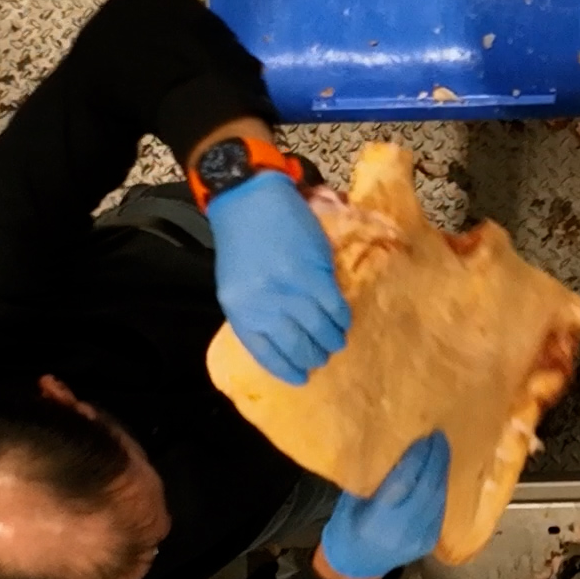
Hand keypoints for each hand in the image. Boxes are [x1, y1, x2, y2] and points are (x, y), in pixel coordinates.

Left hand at [208, 173, 349, 382]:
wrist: (249, 201)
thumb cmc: (241, 245)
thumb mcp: (237, 286)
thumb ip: (258, 313)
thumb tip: (286, 339)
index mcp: (241, 312)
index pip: (267, 354)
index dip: (287, 369)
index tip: (302, 378)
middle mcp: (265, 306)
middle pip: (297, 345)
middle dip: (313, 356)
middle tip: (323, 357)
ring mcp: (291, 290)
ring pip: (319, 329)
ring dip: (331, 340)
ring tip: (335, 341)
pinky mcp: (314, 273)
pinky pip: (334, 307)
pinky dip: (341, 318)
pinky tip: (342, 321)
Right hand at [317, 432, 449, 578]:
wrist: (356, 567)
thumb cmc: (345, 530)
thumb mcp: (348, 504)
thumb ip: (370, 480)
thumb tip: (390, 447)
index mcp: (378, 521)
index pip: (404, 483)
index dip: (417, 458)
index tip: (422, 436)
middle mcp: (403, 530)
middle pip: (428, 489)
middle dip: (435, 460)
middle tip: (438, 436)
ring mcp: (420, 538)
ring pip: (438, 498)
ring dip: (441, 471)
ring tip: (440, 448)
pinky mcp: (430, 541)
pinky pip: (439, 508)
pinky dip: (440, 487)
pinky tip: (438, 471)